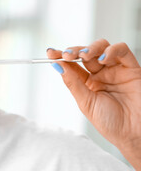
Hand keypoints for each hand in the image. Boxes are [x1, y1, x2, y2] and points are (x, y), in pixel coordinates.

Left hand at [47, 39, 140, 167]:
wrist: (134, 135)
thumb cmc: (111, 123)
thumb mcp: (86, 103)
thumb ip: (73, 83)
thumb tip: (57, 65)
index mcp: (87, 82)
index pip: (72, 64)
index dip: (60, 56)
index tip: (50, 52)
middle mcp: (100, 74)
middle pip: (85, 52)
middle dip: (74, 51)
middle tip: (66, 54)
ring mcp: (115, 69)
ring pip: (101, 47)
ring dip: (90, 48)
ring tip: (84, 55)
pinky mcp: (131, 68)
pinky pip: (122, 51)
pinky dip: (111, 50)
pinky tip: (103, 59)